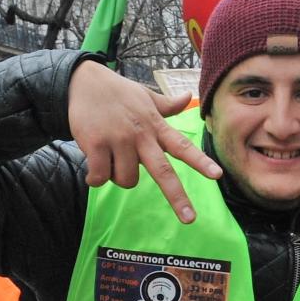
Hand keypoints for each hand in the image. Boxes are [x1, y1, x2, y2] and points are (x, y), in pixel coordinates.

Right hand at [68, 60, 221, 223]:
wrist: (82, 82)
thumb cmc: (118, 92)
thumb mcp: (146, 96)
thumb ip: (167, 105)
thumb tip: (188, 97)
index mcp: (156, 126)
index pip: (182, 146)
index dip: (200, 162)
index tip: (217, 175)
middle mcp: (141, 135)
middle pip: (163, 171)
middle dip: (177, 197)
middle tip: (190, 218)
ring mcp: (119, 140)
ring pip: (127, 180)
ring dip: (118, 177)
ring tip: (111, 158)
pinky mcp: (96, 144)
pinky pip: (101, 177)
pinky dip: (96, 179)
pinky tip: (93, 168)